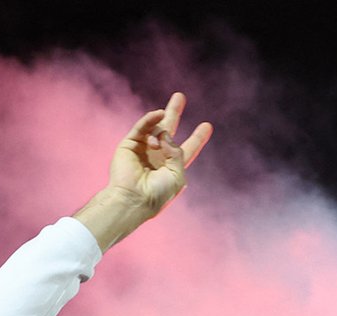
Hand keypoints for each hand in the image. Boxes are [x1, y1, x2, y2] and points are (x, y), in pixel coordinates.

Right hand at [75, 92, 213, 250]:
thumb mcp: (177, 176)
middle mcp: (157, 156)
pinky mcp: (129, 144)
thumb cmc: (156, 194)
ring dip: (161, 126)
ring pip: (155, 128)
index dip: (197, 138)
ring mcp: (142, 149)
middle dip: (174, 113)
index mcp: (171, 167)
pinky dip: (150, 119)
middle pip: (168, 130)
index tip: (207, 125)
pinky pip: (142, 127)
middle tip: (180, 96)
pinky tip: (158, 114)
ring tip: (159, 139)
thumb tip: (165, 134)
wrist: (133, 199)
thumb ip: (177, 153)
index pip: (188, 149)